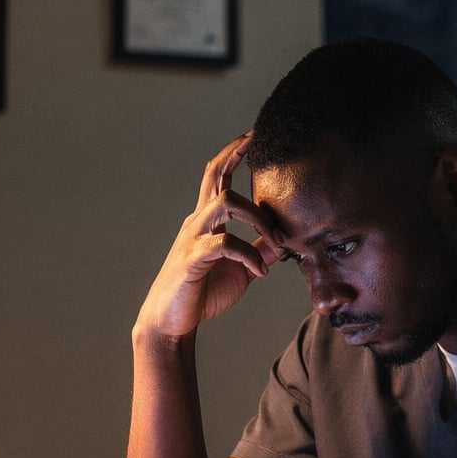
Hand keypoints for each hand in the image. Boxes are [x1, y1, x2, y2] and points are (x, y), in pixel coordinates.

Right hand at [133, 133, 283, 346]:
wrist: (172, 322)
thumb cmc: (202, 292)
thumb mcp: (240, 270)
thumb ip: (260, 251)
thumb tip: (285, 240)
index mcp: (207, 221)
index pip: (218, 177)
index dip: (233, 153)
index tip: (253, 135)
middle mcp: (198, 223)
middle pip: (214, 175)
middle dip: (236, 155)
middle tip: (261, 143)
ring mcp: (192, 238)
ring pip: (224, 202)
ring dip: (258, 217)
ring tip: (278, 241)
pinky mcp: (192, 259)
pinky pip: (225, 243)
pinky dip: (249, 254)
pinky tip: (261, 271)